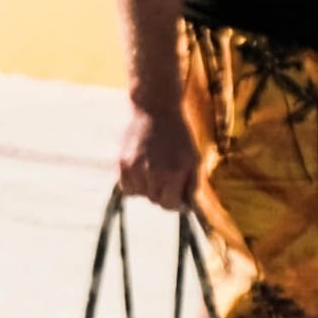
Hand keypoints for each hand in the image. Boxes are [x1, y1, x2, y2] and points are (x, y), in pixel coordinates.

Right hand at [116, 100, 200, 214]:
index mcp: (175, 172)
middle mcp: (154, 172)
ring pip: (139, 194)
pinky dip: (133, 182)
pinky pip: (126, 186)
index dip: (174, 201)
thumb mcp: (194, 159)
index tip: (176, 192)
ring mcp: (136, 168)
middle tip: (165, 173)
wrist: (155, 110)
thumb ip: (192, 186)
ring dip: (146, 187)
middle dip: (162, 192)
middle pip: (154, 200)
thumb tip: (185, 207)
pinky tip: (140, 167)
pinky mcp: (122, 162)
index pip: (170, 205)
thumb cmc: (178, 136)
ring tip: (152, 167)